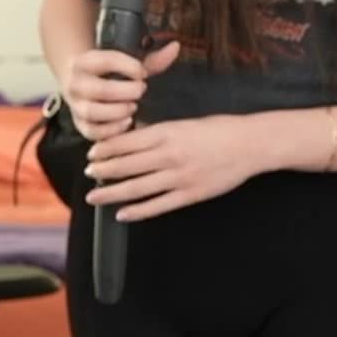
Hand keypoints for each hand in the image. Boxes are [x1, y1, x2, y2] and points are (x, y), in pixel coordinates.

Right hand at [62, 41, 180, 141]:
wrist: (83, 84)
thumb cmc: (112, 73)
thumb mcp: (128, 63)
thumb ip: (152, 60)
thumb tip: (175, 47)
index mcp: (85, 62)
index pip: (104, 61)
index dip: (127, 66)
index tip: (143, 72)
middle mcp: (76, 83)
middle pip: (99, 89)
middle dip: (125, 91)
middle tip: (142, 90)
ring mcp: (76, 106)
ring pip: (93, 112)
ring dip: (118, 111)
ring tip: (134, 108)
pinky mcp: (80, 125)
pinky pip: (93, 132)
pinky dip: (111, 130)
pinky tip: (127, 123)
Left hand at [85, 113, 263, 219]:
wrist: (250, 145)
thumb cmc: (219, 130)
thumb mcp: (185, 122)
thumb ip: (159, 132)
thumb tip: (132, 138)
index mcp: (167, 132)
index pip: (126, 142)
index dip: (105, 149)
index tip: (91, 153)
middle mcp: (169, 155)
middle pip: (126, 165)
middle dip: (102, 171)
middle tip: (87, 174)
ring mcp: (179, 177)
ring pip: (136, 188)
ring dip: (112, 193)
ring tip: (95, 196)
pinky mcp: (189, 195)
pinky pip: (158, 206)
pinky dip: (137, 211)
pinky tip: (122, 214)